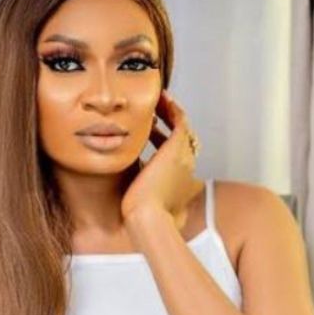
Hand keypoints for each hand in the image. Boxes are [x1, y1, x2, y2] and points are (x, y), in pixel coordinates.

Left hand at [121, 90, 202, 226]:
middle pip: (183, 138)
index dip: (166, 140)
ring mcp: (184, 156)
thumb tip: (127, 188)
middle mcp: (186, 166)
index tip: (152, 130)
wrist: (147, 215)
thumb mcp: (141, 195)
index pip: (177, 154)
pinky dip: (172, 109)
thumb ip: (138, 186)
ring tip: (158, 102)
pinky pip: (179, 120)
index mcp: (180, 179)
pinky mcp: (177, 148)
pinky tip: (161, 99)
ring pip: (182, 127)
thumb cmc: (140, 212)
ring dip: (170, 112)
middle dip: (170, 123)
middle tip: (157, 111)